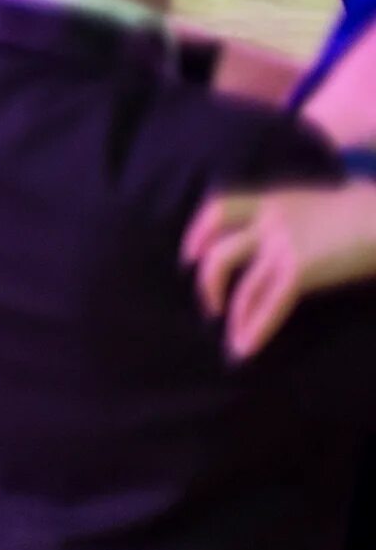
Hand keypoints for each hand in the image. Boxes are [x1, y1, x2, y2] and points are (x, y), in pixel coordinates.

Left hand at [186, 182, 375, 358]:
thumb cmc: (361, 213)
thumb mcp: (311, 205)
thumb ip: (285, 219)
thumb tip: (269, 246)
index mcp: (271, 201)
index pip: (218, 210)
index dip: (198, 235)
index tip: (190, 257)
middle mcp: (270, 221)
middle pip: (219, 254)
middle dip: (209, 284)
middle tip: (213, 306)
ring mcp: (283, 246)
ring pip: (244, 288)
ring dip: (236, 317)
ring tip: (234, 338)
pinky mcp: (301, 268)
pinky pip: (269, 304)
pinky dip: (256, 328)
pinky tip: (246, 348)